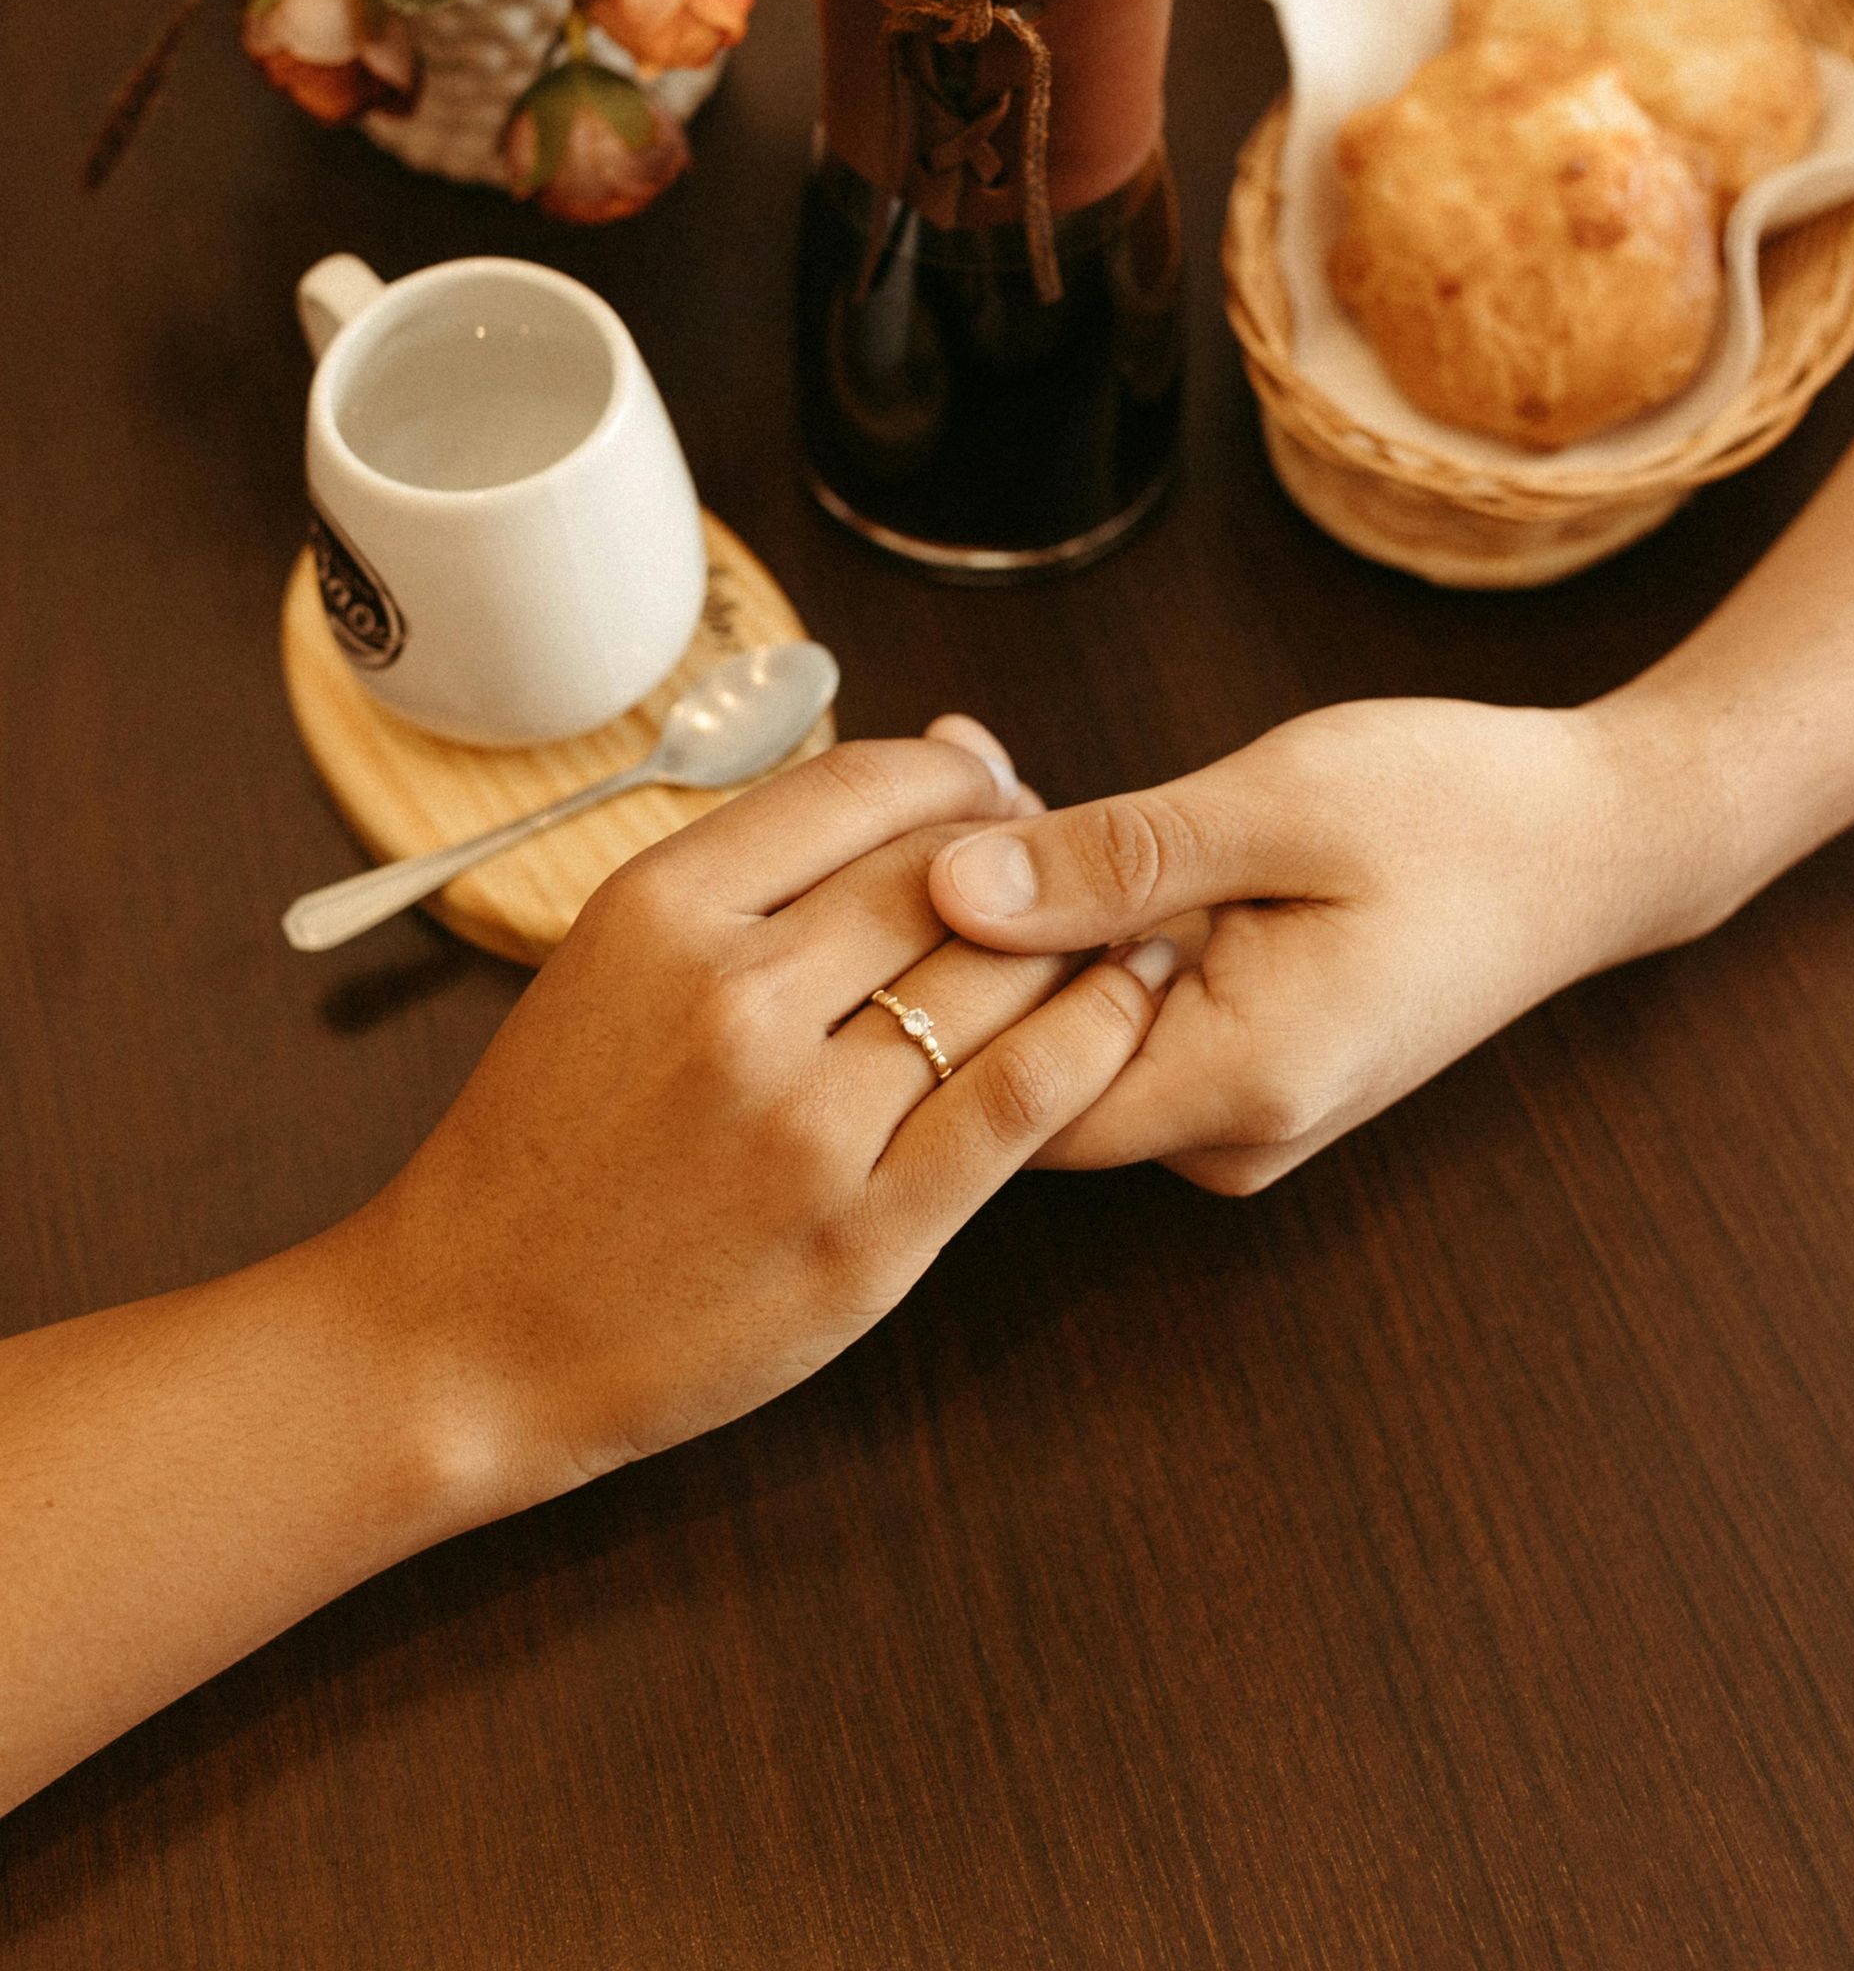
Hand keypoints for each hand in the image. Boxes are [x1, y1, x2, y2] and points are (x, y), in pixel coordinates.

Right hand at [339, 728, 1156, 1517]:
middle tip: (1068, 864)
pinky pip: (1026, 1094)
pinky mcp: (869, 1232)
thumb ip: (753, 874)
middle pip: (946, 877)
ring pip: (999, 975)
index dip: (960, 774)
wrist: (469, 1334)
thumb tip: (925, 773)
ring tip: (1120, 920)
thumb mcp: (611, 962)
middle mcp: (736, 997)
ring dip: (1078, 936)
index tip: (996, 788)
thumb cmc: (548, 1144)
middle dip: (1029, 855)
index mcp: (662, 909)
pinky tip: (1130, 999)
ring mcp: (807, 1121)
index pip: (863, 785)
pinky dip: (1099, 1032)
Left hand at [926, 696, 1709, 1194]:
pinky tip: (1041, 811)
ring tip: (986, 773)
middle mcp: (1229, 1133)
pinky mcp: (1240, 1065)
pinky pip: (1116, 1005)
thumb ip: (1112, 858)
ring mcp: (1236, 1110)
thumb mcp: (1276, 805)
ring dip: (1014, 913)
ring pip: (1059, 1029)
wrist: (1600, 841)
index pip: (1003, 1090)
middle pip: (1020, 1066)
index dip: (932, 975)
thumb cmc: (1459, 811)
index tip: (914, 826)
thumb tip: (949, 889)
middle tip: (952, 768)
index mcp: (1239, 1087)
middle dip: (960, 925)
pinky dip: (1072, 918)